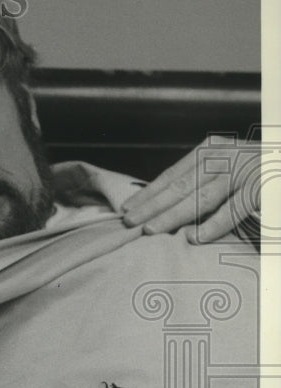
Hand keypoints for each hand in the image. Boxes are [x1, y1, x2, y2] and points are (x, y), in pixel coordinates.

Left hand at [121, 137, 260, 242]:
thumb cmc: (258, 169)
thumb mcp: (227, 164)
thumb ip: (201, 178)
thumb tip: (163, 202)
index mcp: (212, 150)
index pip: (172, 175)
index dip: (148, 193)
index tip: (126, 208)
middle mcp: (225, 158)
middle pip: (180, 187)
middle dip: (151, 207)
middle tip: (128, 223)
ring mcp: (244, 172)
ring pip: (200, 199)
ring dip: (173, 216)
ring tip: (151, 230)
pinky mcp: (261, 189)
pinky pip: (233, 210)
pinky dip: (213, 224)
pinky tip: (194, 237)